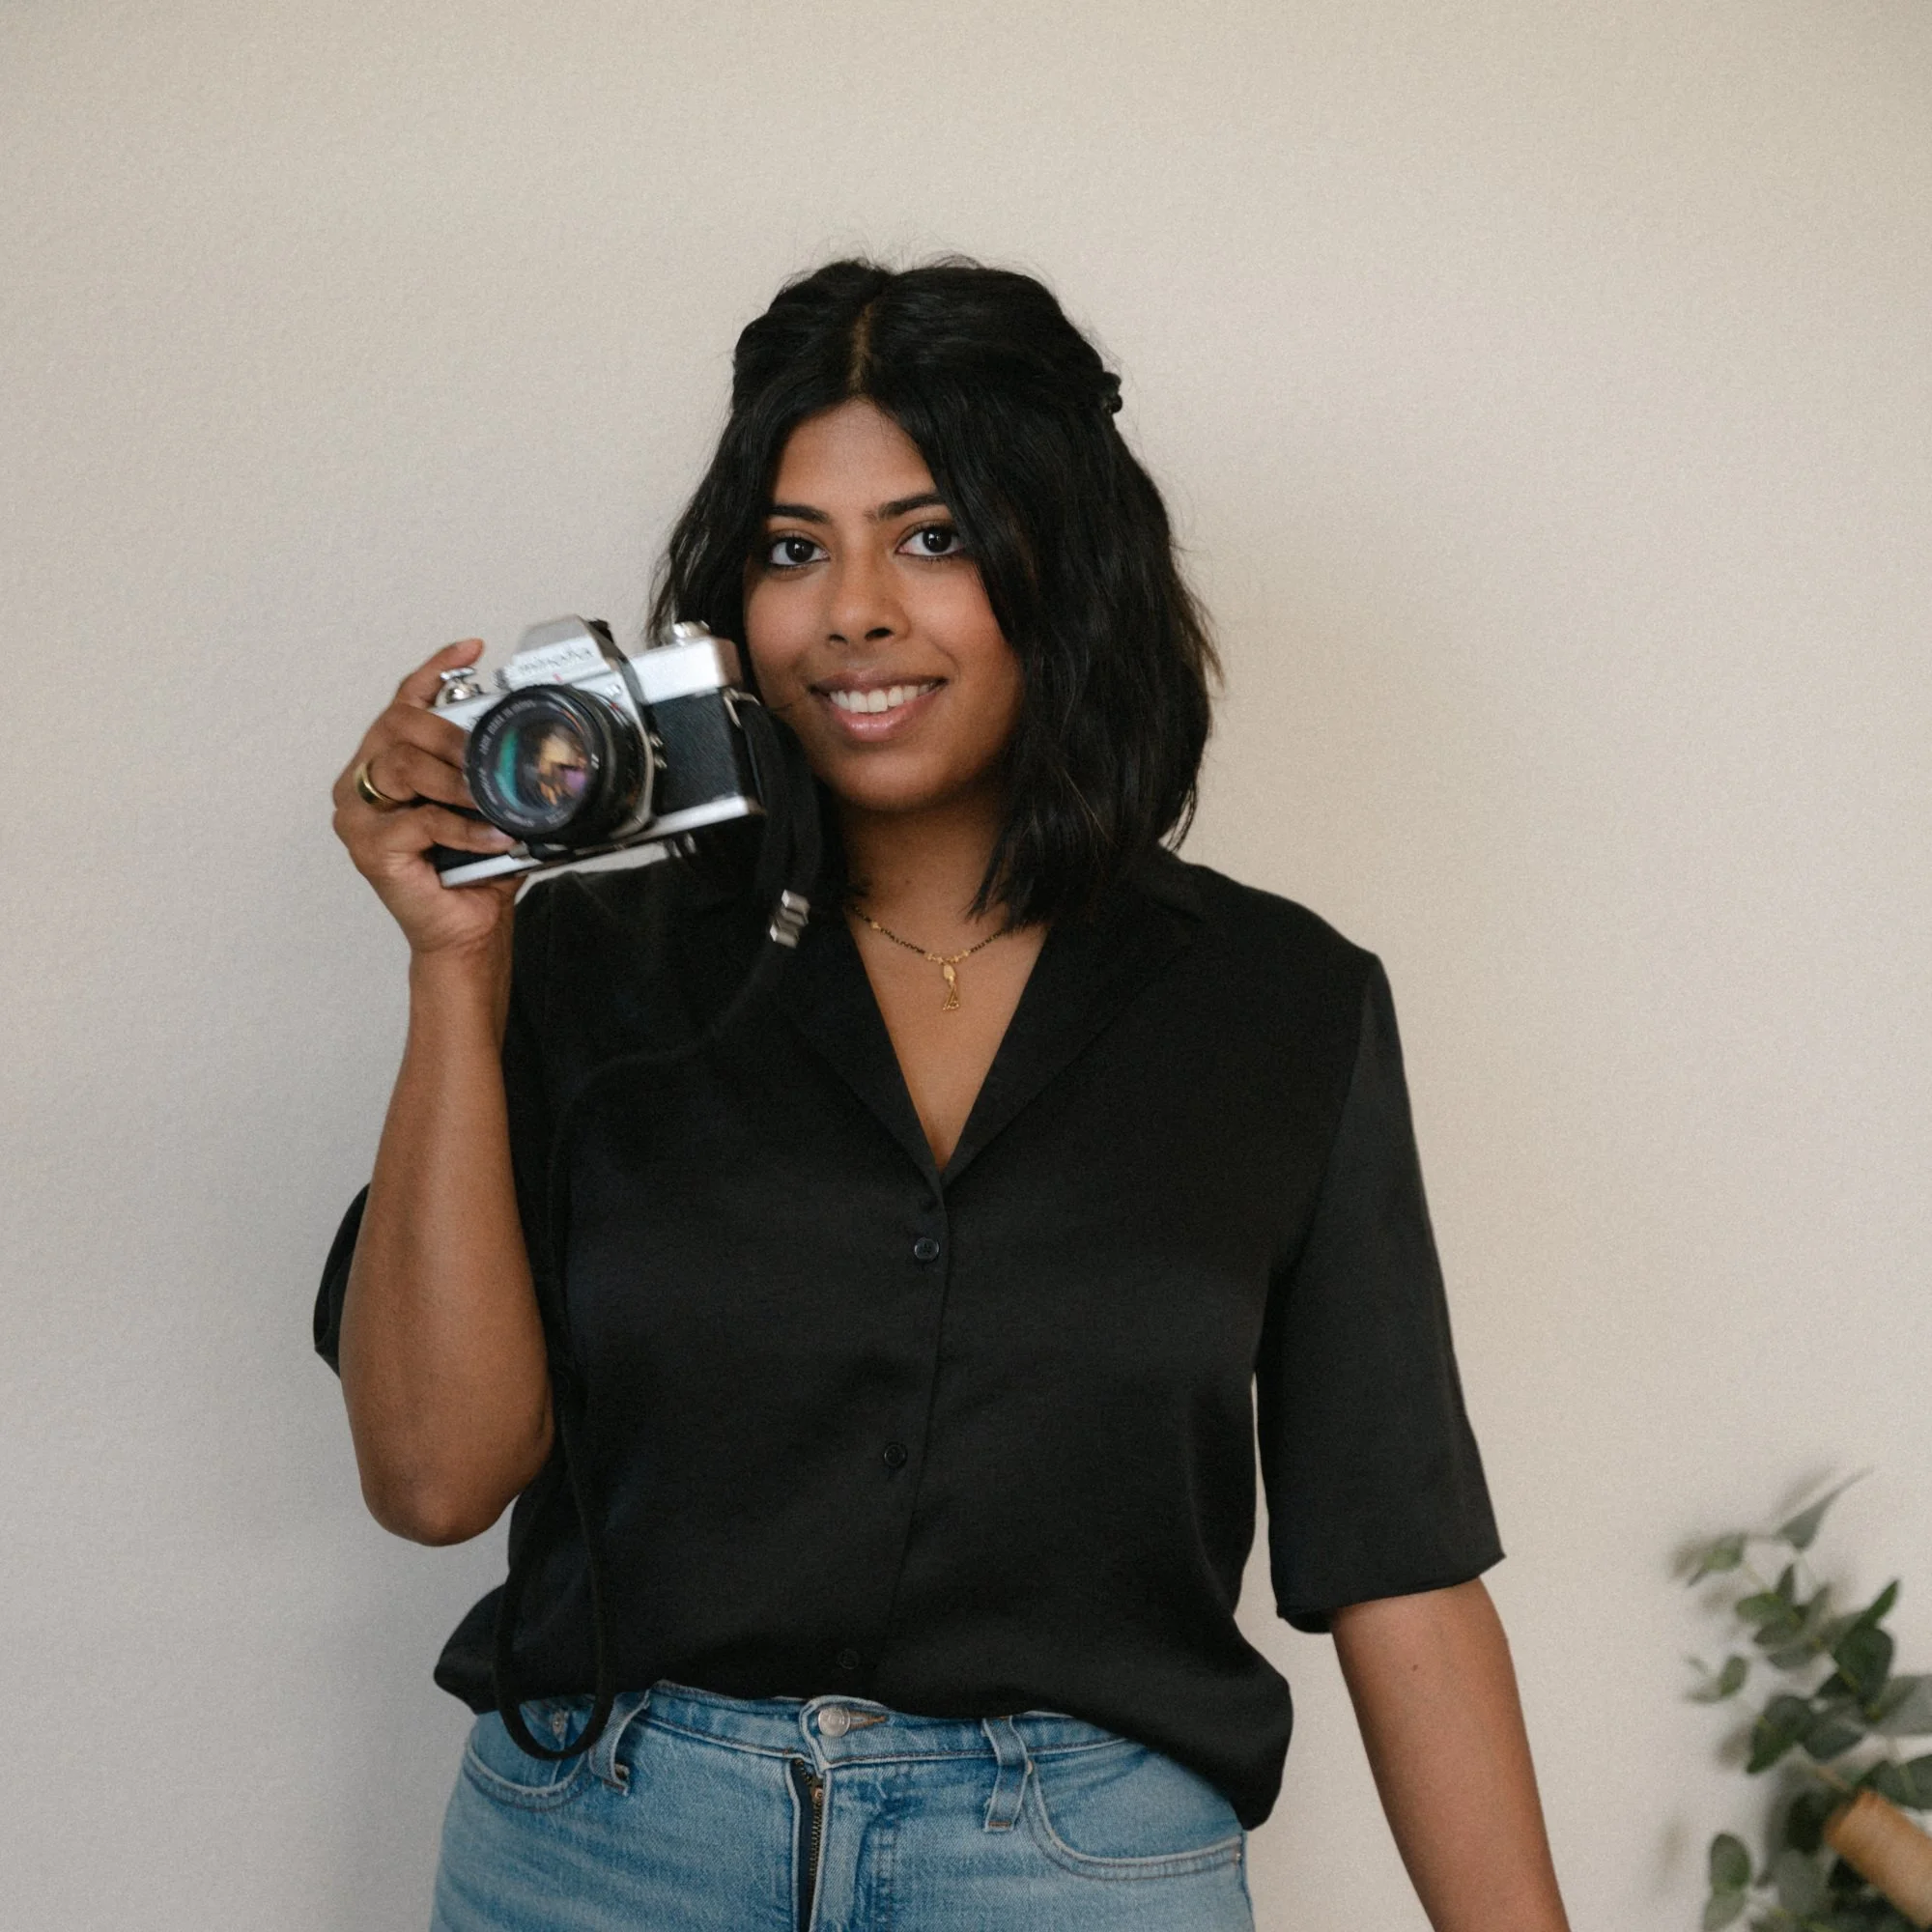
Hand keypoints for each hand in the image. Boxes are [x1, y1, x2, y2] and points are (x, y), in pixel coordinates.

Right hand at [331, 641, 521, 960]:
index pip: (403, 702)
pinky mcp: (368, 847)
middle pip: (400, 725)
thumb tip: (526, 736)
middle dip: (453, 735)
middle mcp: (361, 782)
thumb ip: (486, 770)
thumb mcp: (483, 806)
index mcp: (384, 762)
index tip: (472, 649)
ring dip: (457, 780)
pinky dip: (465, 826)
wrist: (466, 929)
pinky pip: (422, 819)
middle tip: (491, 756)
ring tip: (490, 797)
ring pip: (404, 765)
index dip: (435, 670)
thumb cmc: (470, 871)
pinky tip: (493, 834)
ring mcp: (357, 814)